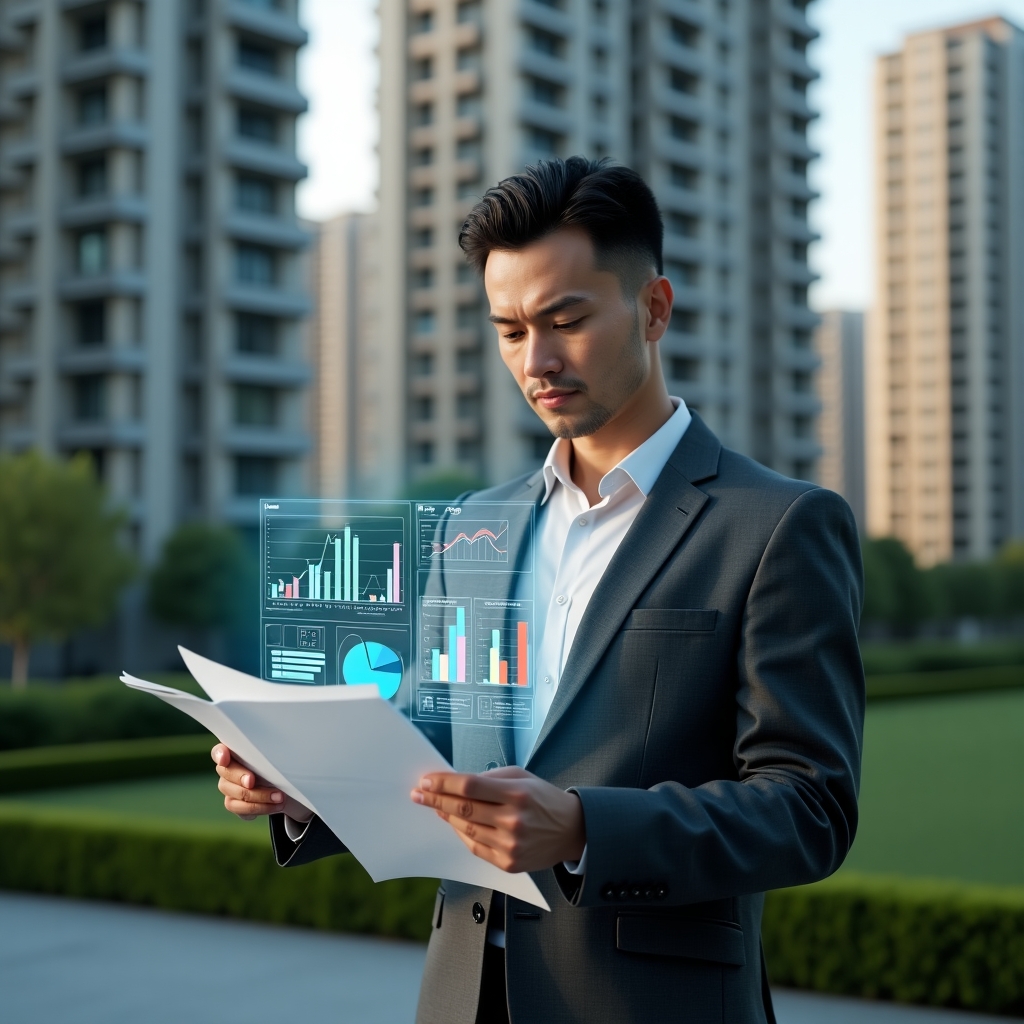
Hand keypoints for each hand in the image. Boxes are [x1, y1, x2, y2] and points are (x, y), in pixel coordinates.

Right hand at [212, 744, 312, 822]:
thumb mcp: (274, 754)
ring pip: (234, 794)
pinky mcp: (235, 804)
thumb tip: (283, 747)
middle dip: (240, 777)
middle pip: (226, 773)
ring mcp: (228, 788)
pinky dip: (260, 808)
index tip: (225, 758)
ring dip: (258, 796)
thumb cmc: (275, 762)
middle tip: (252, 781)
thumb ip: (270, 751)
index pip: (219, 751)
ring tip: (279, 797)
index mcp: (234, 752)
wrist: (280, 782)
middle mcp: (227, 770)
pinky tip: (275, 806)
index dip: (220, 754)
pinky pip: (241, 809)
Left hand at [411, 766, 585, 872]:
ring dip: (446, 817)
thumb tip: (456, 782)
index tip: (427, 781)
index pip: (470, 786)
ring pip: (466, 829)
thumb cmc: (544, 800)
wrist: (572, 830)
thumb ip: (490, 778)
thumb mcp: (522, 777)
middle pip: (463, 809)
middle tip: (419, 794)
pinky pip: (475, 847)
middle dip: (436, 800)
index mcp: (517, 794)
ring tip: (434, 807)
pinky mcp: (508, 863)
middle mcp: (513, 821)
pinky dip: (461, 834)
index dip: (444, 783)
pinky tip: (453, 824)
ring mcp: (510, 845)